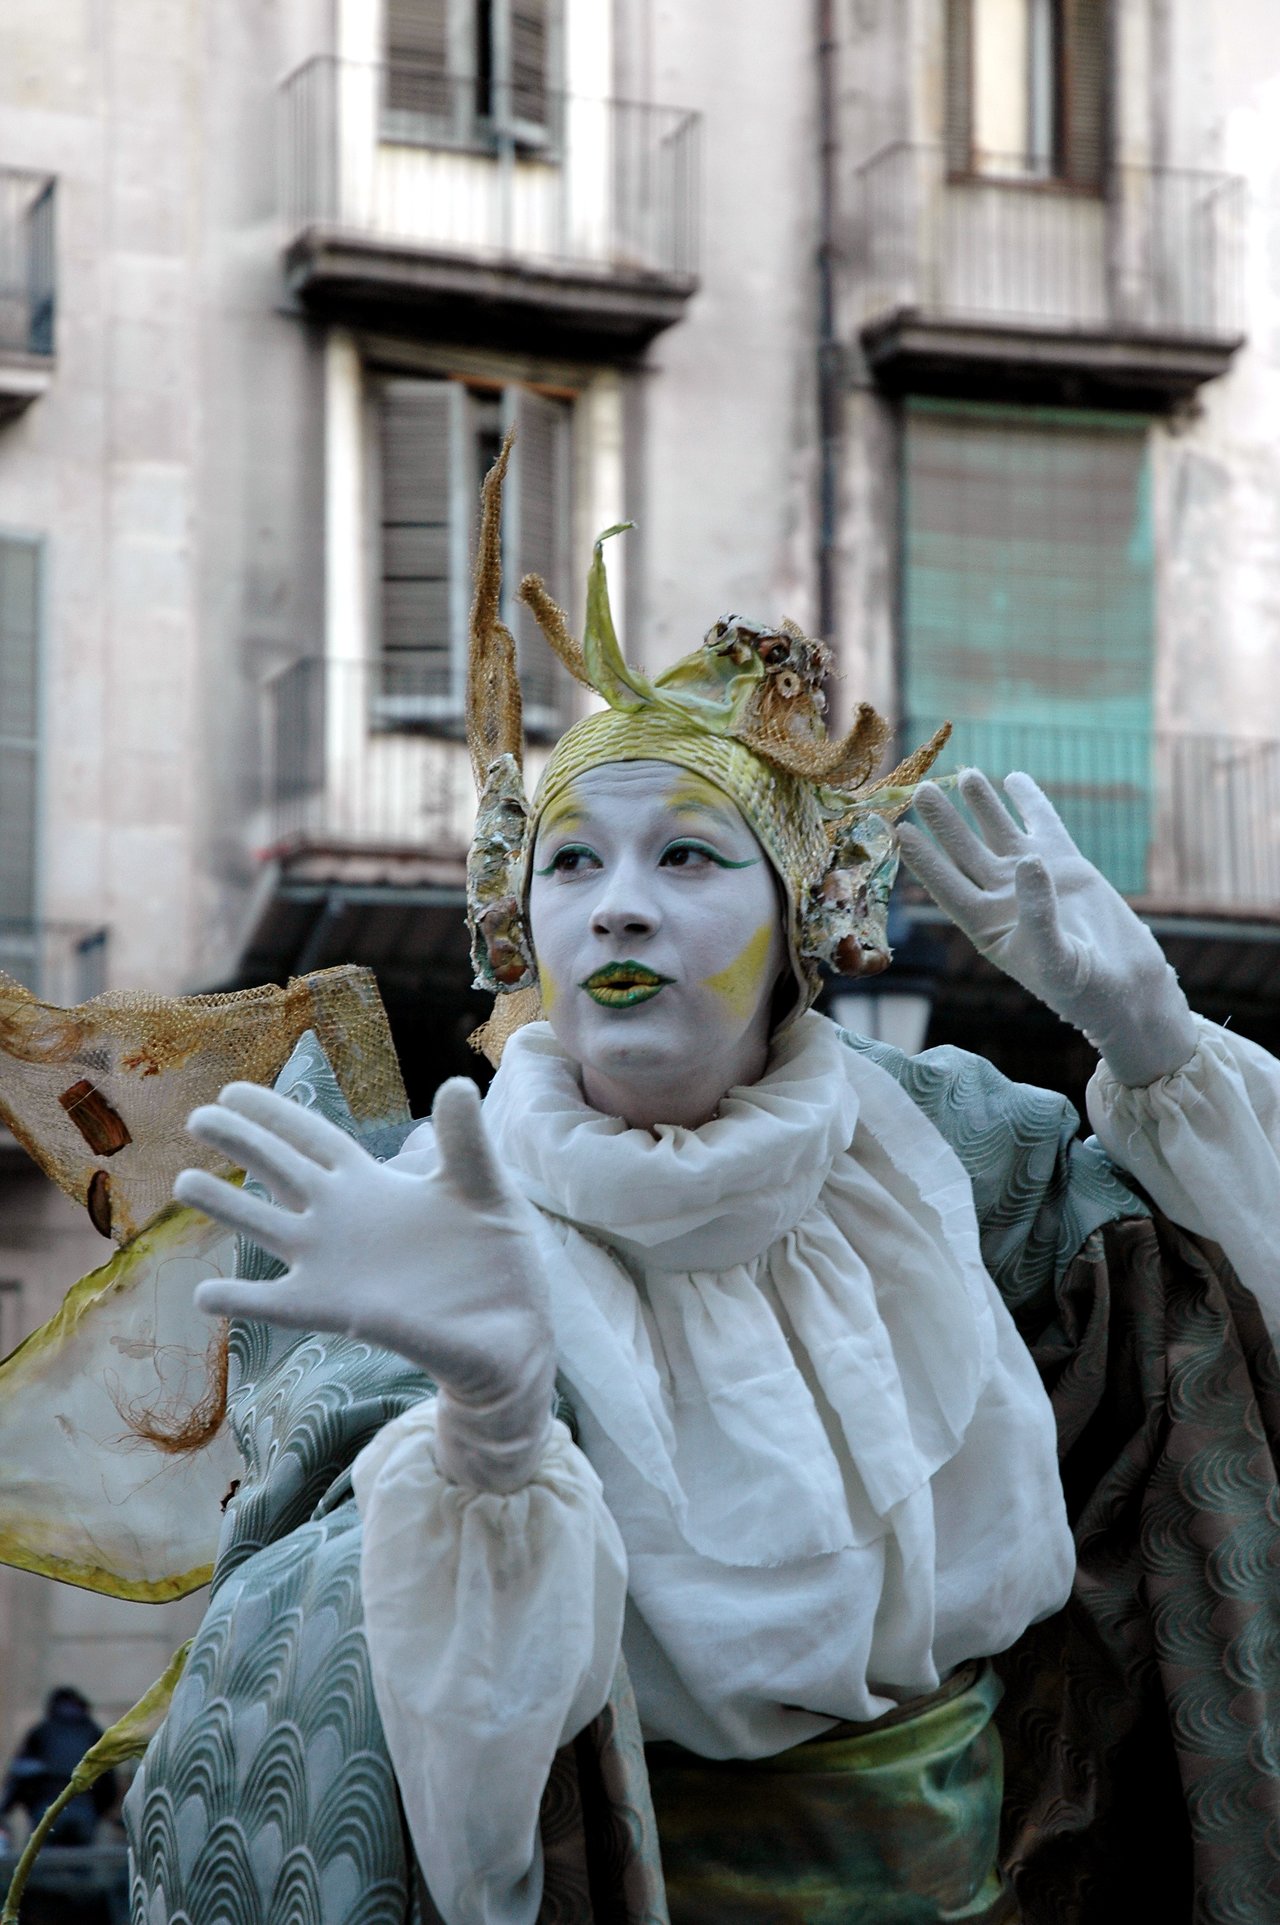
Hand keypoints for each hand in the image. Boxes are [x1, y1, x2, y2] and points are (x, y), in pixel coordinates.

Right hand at [175, 1077, 555, 1490]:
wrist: (513, 1330)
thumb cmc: (496, 1258)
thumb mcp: (486, 1189)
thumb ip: (465, 1141)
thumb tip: (453, 1083)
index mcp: (374, 1185)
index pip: (315, 1138)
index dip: (276, 1113)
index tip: (231, 1088)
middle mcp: (343, 1220)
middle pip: (280, 1170)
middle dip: (241, 1142)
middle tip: (197, 1116)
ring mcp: (335, 1265)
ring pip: (268, 1229)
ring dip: (228, 1206)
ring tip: (185, 1182)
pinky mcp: (341, 1310)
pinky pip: (280, 1305)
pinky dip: (243, 1301)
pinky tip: (203, 1295)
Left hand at [897, 769, 1196, 1087]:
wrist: (1127, 986)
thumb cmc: (1082, 988)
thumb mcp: (1055, 957)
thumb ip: (1038, 911)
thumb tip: (1027, 859)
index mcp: (986, 926)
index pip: (947, 887)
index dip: (924, 861)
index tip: (901, 831)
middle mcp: (1002, 898)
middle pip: (965, 853)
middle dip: (944, 823)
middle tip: (922, 790)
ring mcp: (1032, 878)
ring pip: (999, 833)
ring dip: (982, 805)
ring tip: (964, 774)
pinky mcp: (1067, 865)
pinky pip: (1043, 826)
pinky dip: (1029, 803)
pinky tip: (1013, 779)